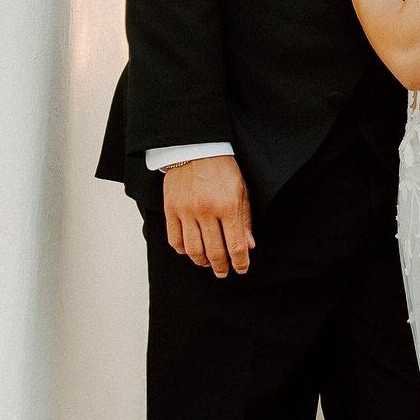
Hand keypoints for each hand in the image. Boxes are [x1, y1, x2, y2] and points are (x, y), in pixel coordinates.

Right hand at [163, 154, 253, 276]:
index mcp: (228, 206)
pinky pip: (175, 239)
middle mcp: (206, 211)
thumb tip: (248, 246)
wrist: (196, 147)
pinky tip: (190, 251)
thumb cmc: (222, 168)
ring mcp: (186, 211)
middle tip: (224, 272)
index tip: (242, 269)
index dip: (240, 262)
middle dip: (221, 267)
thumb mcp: (241, 190)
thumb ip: (245, 219)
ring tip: (208, 264)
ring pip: (193, 250)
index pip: (236, 245)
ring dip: (202, 262)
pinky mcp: (171, 209)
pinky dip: (183, 251)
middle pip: (214, 252)